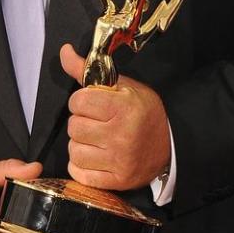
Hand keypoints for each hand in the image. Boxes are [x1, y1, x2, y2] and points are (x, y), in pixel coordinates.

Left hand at [61, 44, 169, 189]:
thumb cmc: (143, 113)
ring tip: (96, 140)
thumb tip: (63, 52)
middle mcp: (120, 135)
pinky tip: (95, 156)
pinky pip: (78, 173)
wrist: (170, 146)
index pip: (78, 102)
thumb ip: (88, 71)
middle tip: (97, 123)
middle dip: (81, 122)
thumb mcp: (122, 86)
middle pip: (74, 127)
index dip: (81, 101)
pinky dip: (81, 165)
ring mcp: (118, 160)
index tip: (92, 104)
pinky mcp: (115, 180)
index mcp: (124, 107)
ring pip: (73, 150)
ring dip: (80, 145)